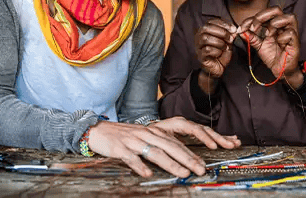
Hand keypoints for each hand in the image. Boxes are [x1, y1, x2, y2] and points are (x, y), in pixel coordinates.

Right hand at [88, 119, 238, 177]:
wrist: (98, 131)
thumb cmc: (125, 136)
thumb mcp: (146, 138)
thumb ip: (163, 146)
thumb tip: (182, 158)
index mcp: (156, 131)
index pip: (178, 140)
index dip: (194, 149)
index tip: (207, 160)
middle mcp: (148, 134)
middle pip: (171, 146)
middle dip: (188, 158)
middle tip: (200, 170)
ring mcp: (134, 140)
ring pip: (156, 152)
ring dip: (171, 164)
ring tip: (183, 173)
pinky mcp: (120, 148)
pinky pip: (132, 158)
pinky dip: (140, 166)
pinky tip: (147, 174)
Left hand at [148, 116, 240, 149]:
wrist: (147, 128)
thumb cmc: (151, 133)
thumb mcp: (156, 136)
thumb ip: (166, 143)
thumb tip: (176, 154)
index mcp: (178, 123)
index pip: (194, 129)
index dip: (204, 137)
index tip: (213, 145)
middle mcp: (187, 123)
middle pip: (205, 130)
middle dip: (219, 138)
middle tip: (230, 145)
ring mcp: (191, 127)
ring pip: (209, 132)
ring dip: (223, 138)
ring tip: (235, 142)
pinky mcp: (194, 132)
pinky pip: (209, 134)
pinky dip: (220, 137)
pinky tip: (230, 139)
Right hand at [194, 19, 236, 78]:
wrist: (218, 68)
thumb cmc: (222, 54)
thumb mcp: (228, 42)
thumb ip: (230, 35)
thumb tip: (234, 30)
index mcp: (206, 31)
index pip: (211, 21)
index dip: (223, 24)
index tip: (233, 29)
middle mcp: (199, 37)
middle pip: (206, 28)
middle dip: (221, 32)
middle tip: (230, 38)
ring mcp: (198, 46)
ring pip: (205, 38)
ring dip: (219, 42)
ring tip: (225, 47)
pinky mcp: (200, 56)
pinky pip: (206, 49)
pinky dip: (216, 51)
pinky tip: (219, 53)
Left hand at [239, 6, 300, 82]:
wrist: (280, 71)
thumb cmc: (273, 56)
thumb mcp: (259, 45)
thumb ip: (251, 37)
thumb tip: (241, 30)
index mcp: (274, 25)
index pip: (264, 14)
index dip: (251, 19)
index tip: (242, 28)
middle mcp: (283, 26)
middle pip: (277, 9)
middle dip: (262, 15)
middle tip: (254, 27)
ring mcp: (291, 33)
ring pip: (289, 17)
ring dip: (275, 23)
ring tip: (268, 34)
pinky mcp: (296, 42)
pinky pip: (291, 33)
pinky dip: (282, 37)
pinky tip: (278, 43)